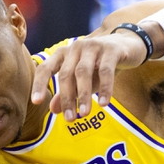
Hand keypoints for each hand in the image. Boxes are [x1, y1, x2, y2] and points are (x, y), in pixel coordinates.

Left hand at [31, 31, 149, 121]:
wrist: (127, 44)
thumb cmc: (100, 64)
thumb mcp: (83, 80)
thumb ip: (68, 93)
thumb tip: (53, 110)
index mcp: (64, 54)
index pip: (46, 68)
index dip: (39, 84)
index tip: (36, 102)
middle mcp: (75, 47)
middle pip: (66, 74)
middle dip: (67, 98)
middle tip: (69, 119)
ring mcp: (93, 46)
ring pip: (83, 72)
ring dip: (83, 95)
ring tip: (84, 113)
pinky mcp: (111, 50)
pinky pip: (105, 70)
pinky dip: (104, 88)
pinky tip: (103, 104)